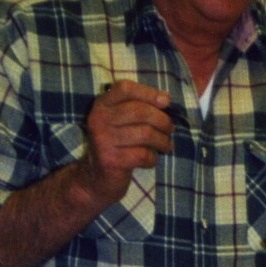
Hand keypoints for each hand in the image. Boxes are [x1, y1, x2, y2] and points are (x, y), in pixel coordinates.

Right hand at [81, 80, 175, 204]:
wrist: (95, 178)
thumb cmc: (117, 144)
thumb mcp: (121, 121)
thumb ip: (139, 106)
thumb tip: (166, 98)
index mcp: (101, 105)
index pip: (125, 88)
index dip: (149, 92)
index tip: (166, 102)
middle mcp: (99, 120)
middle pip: (140, 111)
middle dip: (162, 120)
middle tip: (170, 129)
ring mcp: (103, 140)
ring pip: (146, 134)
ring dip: (162, 141)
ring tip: (166, 146)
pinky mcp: (111, 160)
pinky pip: (143, 155)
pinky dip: (153, 158)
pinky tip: (151, 159)